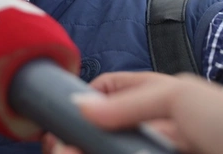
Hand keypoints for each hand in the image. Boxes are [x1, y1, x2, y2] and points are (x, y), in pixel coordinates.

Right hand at [43, 71, 222, 153]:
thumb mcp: (180, 96)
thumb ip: (129, 100)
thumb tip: (82, 107)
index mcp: (161, 98)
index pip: (111, 90)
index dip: (84, 97)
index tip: (60, 114)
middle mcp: (156, 129)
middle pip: (104, 130)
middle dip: (76, 136)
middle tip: (57, 149)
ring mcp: (157, 151)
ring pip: (110, 150)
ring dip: (82, 151)